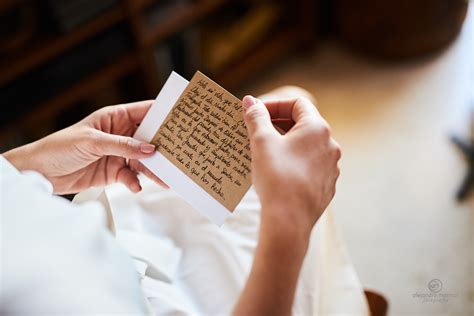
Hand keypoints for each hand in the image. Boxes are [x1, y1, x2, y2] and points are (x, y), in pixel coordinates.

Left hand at [3, 101, 166, 193]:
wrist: (40, 172)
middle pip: (149, 137)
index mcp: (115, 117)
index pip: (145, 111)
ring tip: (166, 177)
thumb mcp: (93, 142)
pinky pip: (131, 176)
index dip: (164, 113)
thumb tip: (150, 149)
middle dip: (163, 145)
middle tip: (180, 153)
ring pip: (143, 160)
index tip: (182, 119)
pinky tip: (136, 186)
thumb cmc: (60, 147)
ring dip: (153, 169)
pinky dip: (136, 182)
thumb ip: (123, 145)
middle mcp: (120, 134)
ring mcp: (118, 154)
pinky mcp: (114, 172)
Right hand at [233, 95, 340, 315]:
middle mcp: (330, 146)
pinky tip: (277, 173)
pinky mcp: (326, 186)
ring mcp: (331, 168)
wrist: (289, 221)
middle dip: (278, 125)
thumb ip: (256, 118)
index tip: (256, 114)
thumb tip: (250, 101)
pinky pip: (309, 167)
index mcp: (318, 129)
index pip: (298, 104)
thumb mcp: (262, 142)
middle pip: (303, 125)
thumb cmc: (276, 177)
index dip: (275, 105)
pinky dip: (294, 163)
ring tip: (264, 153)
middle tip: (257, 132)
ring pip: (307, 148)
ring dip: (286, 145)